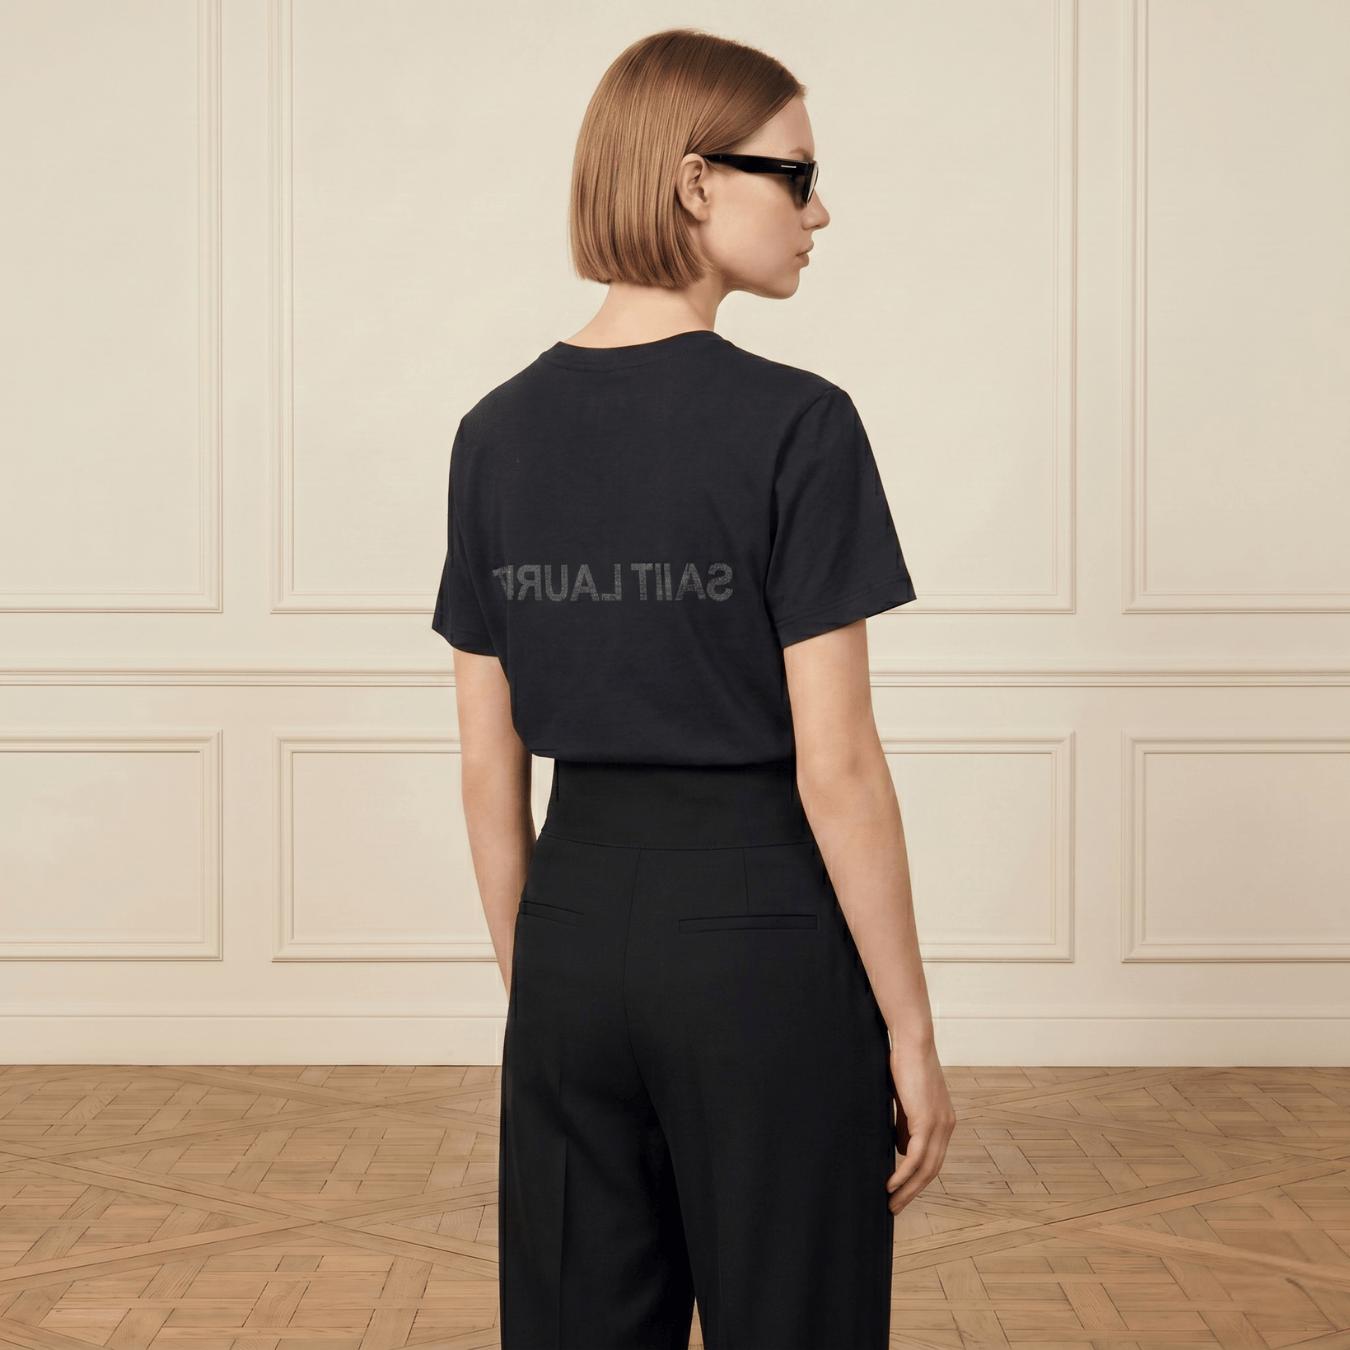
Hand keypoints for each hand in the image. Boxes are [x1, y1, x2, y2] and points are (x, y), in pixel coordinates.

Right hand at [885, 1038, 955, 1214]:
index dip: (918, 1178)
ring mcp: (939, 1124)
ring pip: (926, 1168)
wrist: (912, 1042)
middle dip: (913, 1192)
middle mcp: (946, 1126)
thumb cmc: (905, 1064)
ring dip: (908, 1189)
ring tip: (891, 1203)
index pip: (933, 1158)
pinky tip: (891, 1184)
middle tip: (896, 1208)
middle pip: (933, 1170)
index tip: (902, 1192)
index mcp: (943, 1120)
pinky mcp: (927, 1121)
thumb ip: (906, 1125)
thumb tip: (901, 1150)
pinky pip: (916, 1156)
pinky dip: (904, 1174)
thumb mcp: (906, 1101)